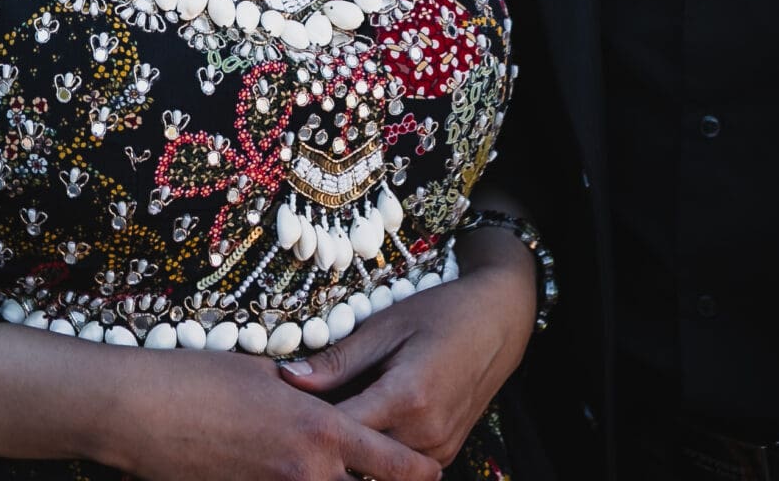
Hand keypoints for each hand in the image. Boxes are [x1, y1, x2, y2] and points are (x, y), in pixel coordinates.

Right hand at [94, 347, 444, 480]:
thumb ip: (306, 393)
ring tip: (331, 471)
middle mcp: (306, 474)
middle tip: (389, 476)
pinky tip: (280, 473)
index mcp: (320, 430)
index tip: (433, 473)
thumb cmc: (200, 379)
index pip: (392, 464)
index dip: (419, 473)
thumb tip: (323, 398)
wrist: (140, 412)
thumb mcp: (265, 372)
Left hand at [277, 251, 538, 468]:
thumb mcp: (385, 326)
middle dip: (326, 439)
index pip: (341, 430)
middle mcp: (425, 433)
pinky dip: (377, 448)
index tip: (279, 412)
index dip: (307, 423)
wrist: (499, 321)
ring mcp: (438, 449)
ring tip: (329, 416)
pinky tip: (361, 422)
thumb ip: (339, 360)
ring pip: (378, 465)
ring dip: (352, 447)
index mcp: (407, 397)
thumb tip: (287, 380)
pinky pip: (400, 464)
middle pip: (358, 455)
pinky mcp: (444, 453)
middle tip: (298, 417)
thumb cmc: (440, 313)